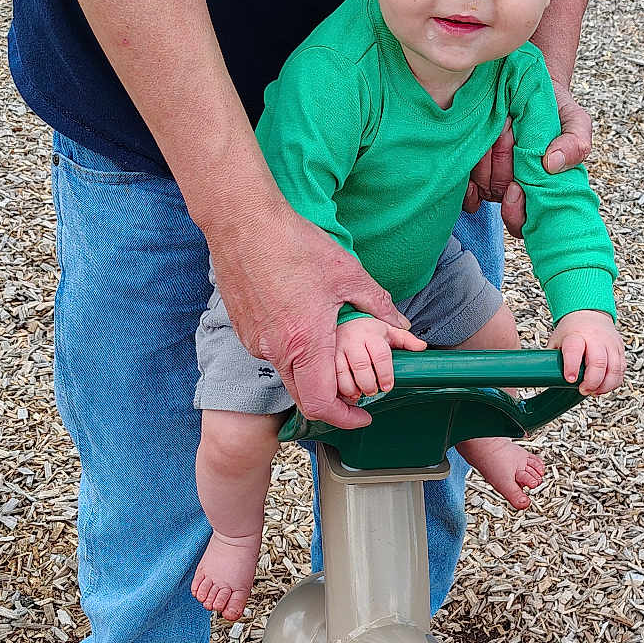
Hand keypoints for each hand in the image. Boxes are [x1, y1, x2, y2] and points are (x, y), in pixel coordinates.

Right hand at [211, 199, 407, 428]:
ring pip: (288, 375)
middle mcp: (277, 350)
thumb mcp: (347, 273)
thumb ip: (377, 304)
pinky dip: (292, 354)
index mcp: (306, 342)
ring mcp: (256, 342)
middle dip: (333, 401)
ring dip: (312, 374)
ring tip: (331, 350)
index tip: (363, 416)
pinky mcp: (244, 330)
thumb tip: (400, 324)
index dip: (346, 419)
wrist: (243, 223)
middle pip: (305, 397)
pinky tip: (304, 327)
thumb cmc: (294, 244)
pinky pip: (272, 354)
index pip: (323, 404)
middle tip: (354, 392)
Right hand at [335, 316, 426, 403]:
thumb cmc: (365, 328)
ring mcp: (335, 348)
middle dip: (369, 385)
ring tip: (359, 393)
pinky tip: (344, 392)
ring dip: (353, 390)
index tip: (387, 386)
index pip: (381, 354)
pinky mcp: (322, 357)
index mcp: (370, 332)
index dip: (386, 373)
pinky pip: (328, 378)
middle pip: (362, 367)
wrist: (336, 317)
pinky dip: (337, 390)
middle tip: (373, 391)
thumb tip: (422, 347)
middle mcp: (351, 339)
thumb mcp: (386, 329)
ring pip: (343, 375)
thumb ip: (404, 338)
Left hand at [461, 82, 593, 238]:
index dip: (517, 211)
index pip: (525, 224)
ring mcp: (492, 181)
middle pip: (499, 200)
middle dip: (502, 171)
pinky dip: (466, 175)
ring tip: (499, 130)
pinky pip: (463, 188)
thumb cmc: (554, 109)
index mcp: (542, 191)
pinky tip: (469, 158)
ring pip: (481, 189)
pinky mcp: (472, 170)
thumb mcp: (575, 121)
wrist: (527, 86)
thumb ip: (576, 143)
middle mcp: (516, 191)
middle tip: (509, 136)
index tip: (516, 187)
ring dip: (485, 162)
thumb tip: (553, 164)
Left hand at [552, 310, 624, 396]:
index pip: (574, 349)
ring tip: (594, 392)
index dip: (572, 366)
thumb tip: (544, 379)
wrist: (590, 314)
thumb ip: (552, 358)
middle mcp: (595, 338)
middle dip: (592, 381)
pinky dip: (613, 383)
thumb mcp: (557, 340)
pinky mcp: (620, 350)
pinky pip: (621, 370)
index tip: (570, 379)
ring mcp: (610, 344)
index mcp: (576, 335)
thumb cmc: (572, 331)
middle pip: (598, 362)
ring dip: (604, 385)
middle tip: (583, 390)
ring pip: (614, 368)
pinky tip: (603, 387)